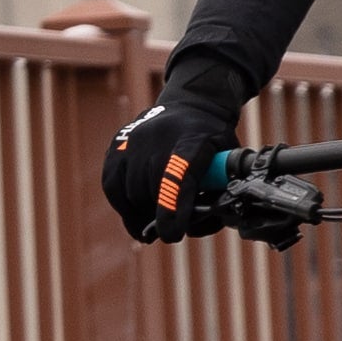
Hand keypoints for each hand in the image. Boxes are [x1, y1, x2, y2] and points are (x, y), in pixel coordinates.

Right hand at [103, 93, 245, 243]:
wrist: (192, 105)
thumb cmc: (213, 142)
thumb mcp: (230, 161)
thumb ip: (218, 194)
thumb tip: (193, 227)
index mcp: (193, 140)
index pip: (178, 175)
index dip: (172, 207)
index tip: (171, 235)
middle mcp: (158, 136)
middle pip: (151, 189)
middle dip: (160, 217)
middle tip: (171, 230)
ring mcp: (133, 139)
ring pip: (130, 192)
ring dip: (142, 213)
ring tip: (154, 221)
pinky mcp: (116, 145)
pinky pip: (111, 185)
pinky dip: (123, 205)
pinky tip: (135, 214)